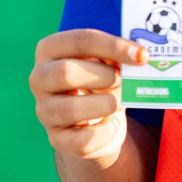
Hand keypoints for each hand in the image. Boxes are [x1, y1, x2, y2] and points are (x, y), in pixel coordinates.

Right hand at [29, 29, 143, 166]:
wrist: (95, 122)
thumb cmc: (101, 81)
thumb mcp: (106, 62)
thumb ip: (118, 56)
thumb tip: (140, 56)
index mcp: (50, 50)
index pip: (80, 41)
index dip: (114, 46)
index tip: (141, 55)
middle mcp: (39, 78)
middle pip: (66, 72)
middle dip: (104, 76)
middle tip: (122, 81)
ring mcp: (44, 111)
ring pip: (71, 109)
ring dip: (105, 104)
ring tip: (117, 102)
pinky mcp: (57, 139)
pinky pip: (82, 140)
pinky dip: (106, 131)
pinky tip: (112, 123)